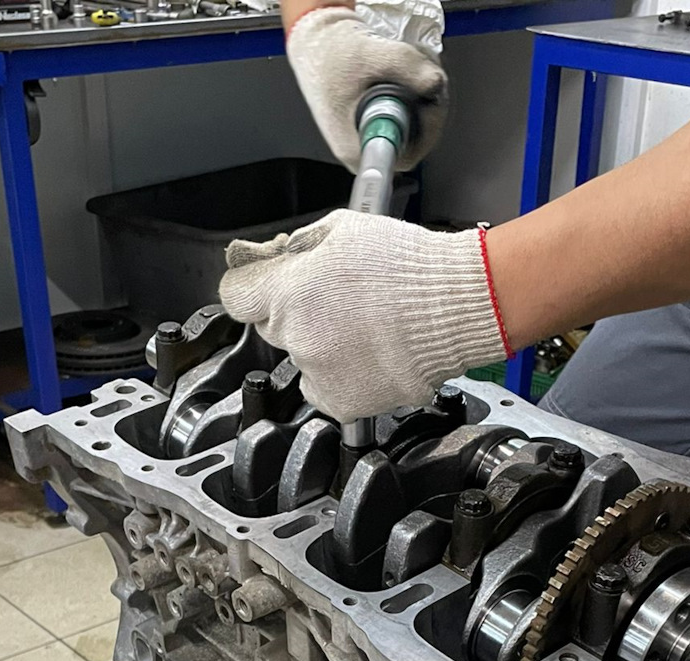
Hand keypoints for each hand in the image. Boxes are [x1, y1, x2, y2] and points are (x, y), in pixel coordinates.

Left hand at [219, 209, 509, 421]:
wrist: (454, 309)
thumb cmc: (409, 267)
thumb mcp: (342, 229)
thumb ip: (297, 247)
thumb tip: (273, 257)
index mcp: (288, 291)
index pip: (235, 295)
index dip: (251, 285)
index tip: (263, 284)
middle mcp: (296, 337)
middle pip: (271, 327)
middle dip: (294, 313)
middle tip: (336, 302)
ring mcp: (317, 374)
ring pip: (301, 359)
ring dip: (321, 345)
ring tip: (363, 328)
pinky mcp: (340, 402)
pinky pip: (322, 388)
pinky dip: (338, 376)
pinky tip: (366, 354)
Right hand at [287, 6, 447, 171]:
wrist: (315, 42)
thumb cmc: (329, 54)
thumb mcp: (369, 54)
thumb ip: (407, 65)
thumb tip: (437, 82)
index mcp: (356, 148)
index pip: (407, 155)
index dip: (429, 127)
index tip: (430, 98)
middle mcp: (362, 150)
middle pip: (414, 142)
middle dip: (429, 106)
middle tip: (427, 75)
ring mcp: (369, 139)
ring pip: (413, 129)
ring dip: (424, 97)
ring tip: (415, 69)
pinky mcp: (375, 126)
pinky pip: (406, 119)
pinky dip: (415, 95)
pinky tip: (409, 75)